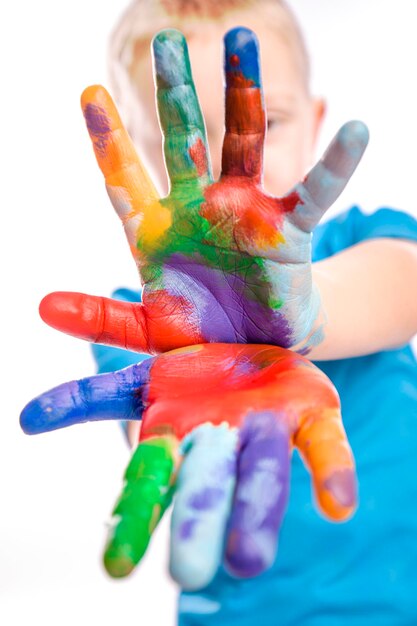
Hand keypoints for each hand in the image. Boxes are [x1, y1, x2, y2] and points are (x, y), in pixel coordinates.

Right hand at [21, 343, 356, 589]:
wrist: (263, 331)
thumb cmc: (200, 346)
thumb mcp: (148, 334)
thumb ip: (102, 324)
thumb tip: (44, 306)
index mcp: (171, 426)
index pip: (143, 474)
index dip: (131, 513)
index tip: (116, 566)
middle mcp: (214, 440)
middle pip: (199, 487)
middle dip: (194, 526)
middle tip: (187, 574)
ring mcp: (264, 431)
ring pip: (260, 475)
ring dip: (256, 514)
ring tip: (250, 560)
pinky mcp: (310, 416)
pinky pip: (321, 446)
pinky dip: (330, 472)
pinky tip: (336, 504)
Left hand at [39, 27, 368, 355]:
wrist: (252, 350)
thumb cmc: (199, 335)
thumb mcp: (147, 330)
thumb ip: (101, 318)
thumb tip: (44, 307)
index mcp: (158, 232)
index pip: (127, 178)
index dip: (109, 139)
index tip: (88, 91)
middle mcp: (199, 211)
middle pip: (183, 142)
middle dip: (175, 94)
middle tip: (167, 41)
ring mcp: (243, 214)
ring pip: (243, 144)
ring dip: (243, 95)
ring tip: (242, 40)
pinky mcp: (286, 231)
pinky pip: (313, 192)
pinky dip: (334, 166)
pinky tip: (355, 130)